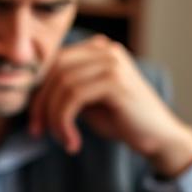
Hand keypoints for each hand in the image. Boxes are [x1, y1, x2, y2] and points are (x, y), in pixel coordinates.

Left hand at [28, 34, 191, 177]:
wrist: (159, 138)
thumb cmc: (123, 122)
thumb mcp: (88, 102)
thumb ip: (65, 92)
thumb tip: (33, 97)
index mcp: (98, 49)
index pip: (54, 63)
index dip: (38, 93)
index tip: (35, 123)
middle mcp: (105, 49)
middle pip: (54, 70)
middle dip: (40, 104)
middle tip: (37, 132)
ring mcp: (111, 62)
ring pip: (62, 85)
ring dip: (54, 118)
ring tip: (62, 140)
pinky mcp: (115, 81)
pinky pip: (73, 97)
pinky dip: (65, 122)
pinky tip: (72, 142)